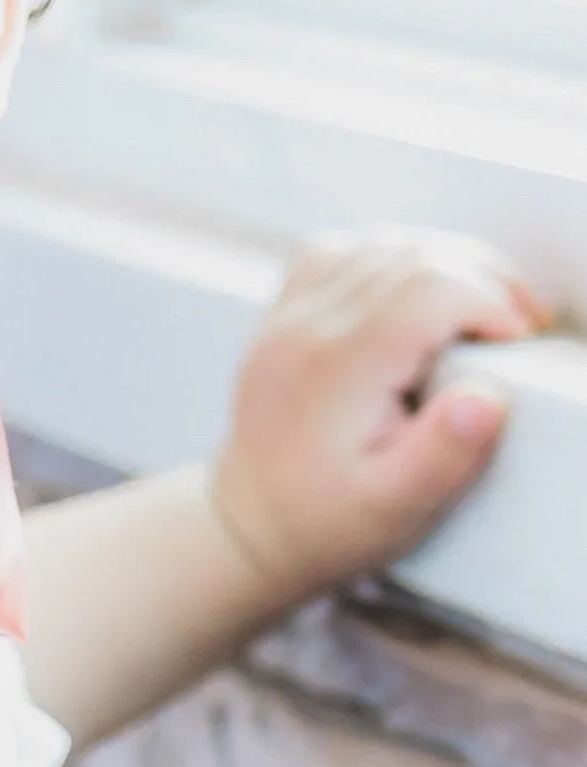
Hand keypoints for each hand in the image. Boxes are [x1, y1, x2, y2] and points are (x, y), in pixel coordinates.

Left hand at [209, 229, 547, 602]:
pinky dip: (391, 260)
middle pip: (413, 253)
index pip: (431, 287)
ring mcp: (289, 314)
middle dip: (482, 279)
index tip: (514, 345)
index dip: (492, 303)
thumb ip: (445, 453)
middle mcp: (307, 327)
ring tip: (476, 312)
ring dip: (443, 264)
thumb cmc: (327, 521)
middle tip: (511, 326)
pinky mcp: (284, 312)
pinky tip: (414, 299)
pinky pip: (342, 250)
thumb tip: (488, 396)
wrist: (251, 525)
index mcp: (337, 368)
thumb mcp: (396, 507)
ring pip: (381, 242)